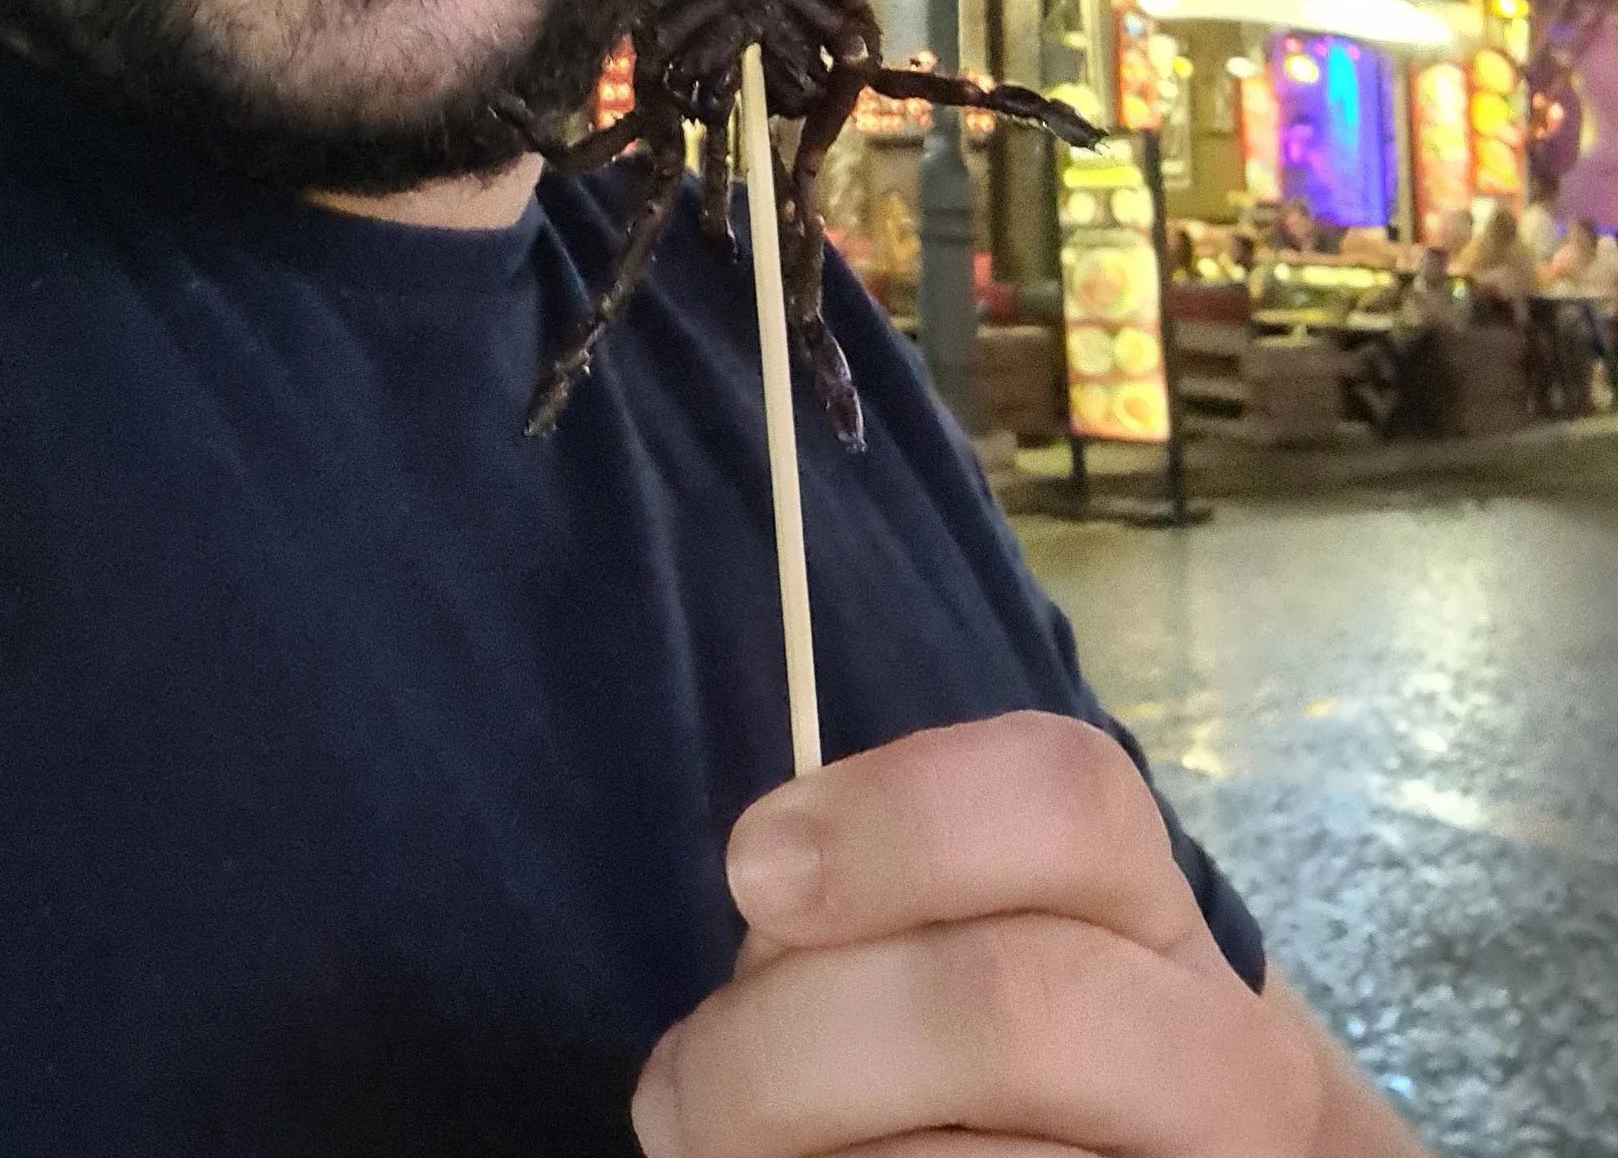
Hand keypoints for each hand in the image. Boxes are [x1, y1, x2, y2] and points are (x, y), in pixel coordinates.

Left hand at [631, 712, 1330, 1157]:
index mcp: (1155, 918)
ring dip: (804, 1156)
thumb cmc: (982, 1070)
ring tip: (736, 1150)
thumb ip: (884, 912)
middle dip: (794, 1042)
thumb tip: (771, 891)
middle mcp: (1229, 1060)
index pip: (1067, 797)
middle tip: (689, 1083)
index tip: (754, 866)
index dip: (898, 814)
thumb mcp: (952, 951)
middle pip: (1007, 1002)